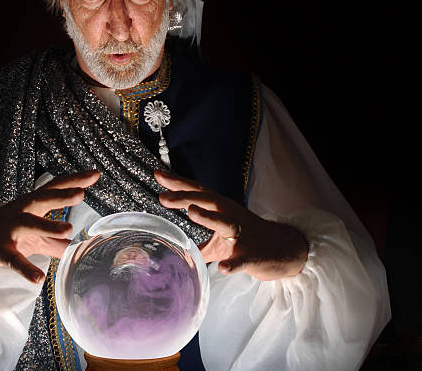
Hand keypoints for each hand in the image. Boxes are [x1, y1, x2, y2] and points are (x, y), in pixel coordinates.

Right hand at [0, 170, 99, 282]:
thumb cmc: (4, 235)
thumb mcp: (32, 238)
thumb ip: (54, 242)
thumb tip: (75, 248)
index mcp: (30, 205)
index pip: (54, 188)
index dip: (74, 181)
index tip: (95, 174)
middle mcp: (19, 212)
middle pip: (41, 198)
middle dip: (60, 196)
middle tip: (81, 194)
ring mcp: (7, 229)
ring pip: (28, 224)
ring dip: (47, 226)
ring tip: (68, 231)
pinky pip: (12, 259)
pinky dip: (25, 268)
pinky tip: (38, 277)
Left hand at [155, 170, 307, 280]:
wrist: (284, 249)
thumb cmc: (248, 239)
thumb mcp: (220, 237)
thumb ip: (198, 243)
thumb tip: (177, 250)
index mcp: (221, 209)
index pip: (197, 191)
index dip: (178, 183)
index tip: (157, 174)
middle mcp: (230, 216)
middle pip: (207, 201)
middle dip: (185, 197)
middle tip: (163, 197)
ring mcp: (242, 235)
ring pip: (224, 223)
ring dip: (208, 217)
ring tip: (191, 211)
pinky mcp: (252, 255)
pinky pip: (241, 260)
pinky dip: (232, 263)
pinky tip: (222, 268)